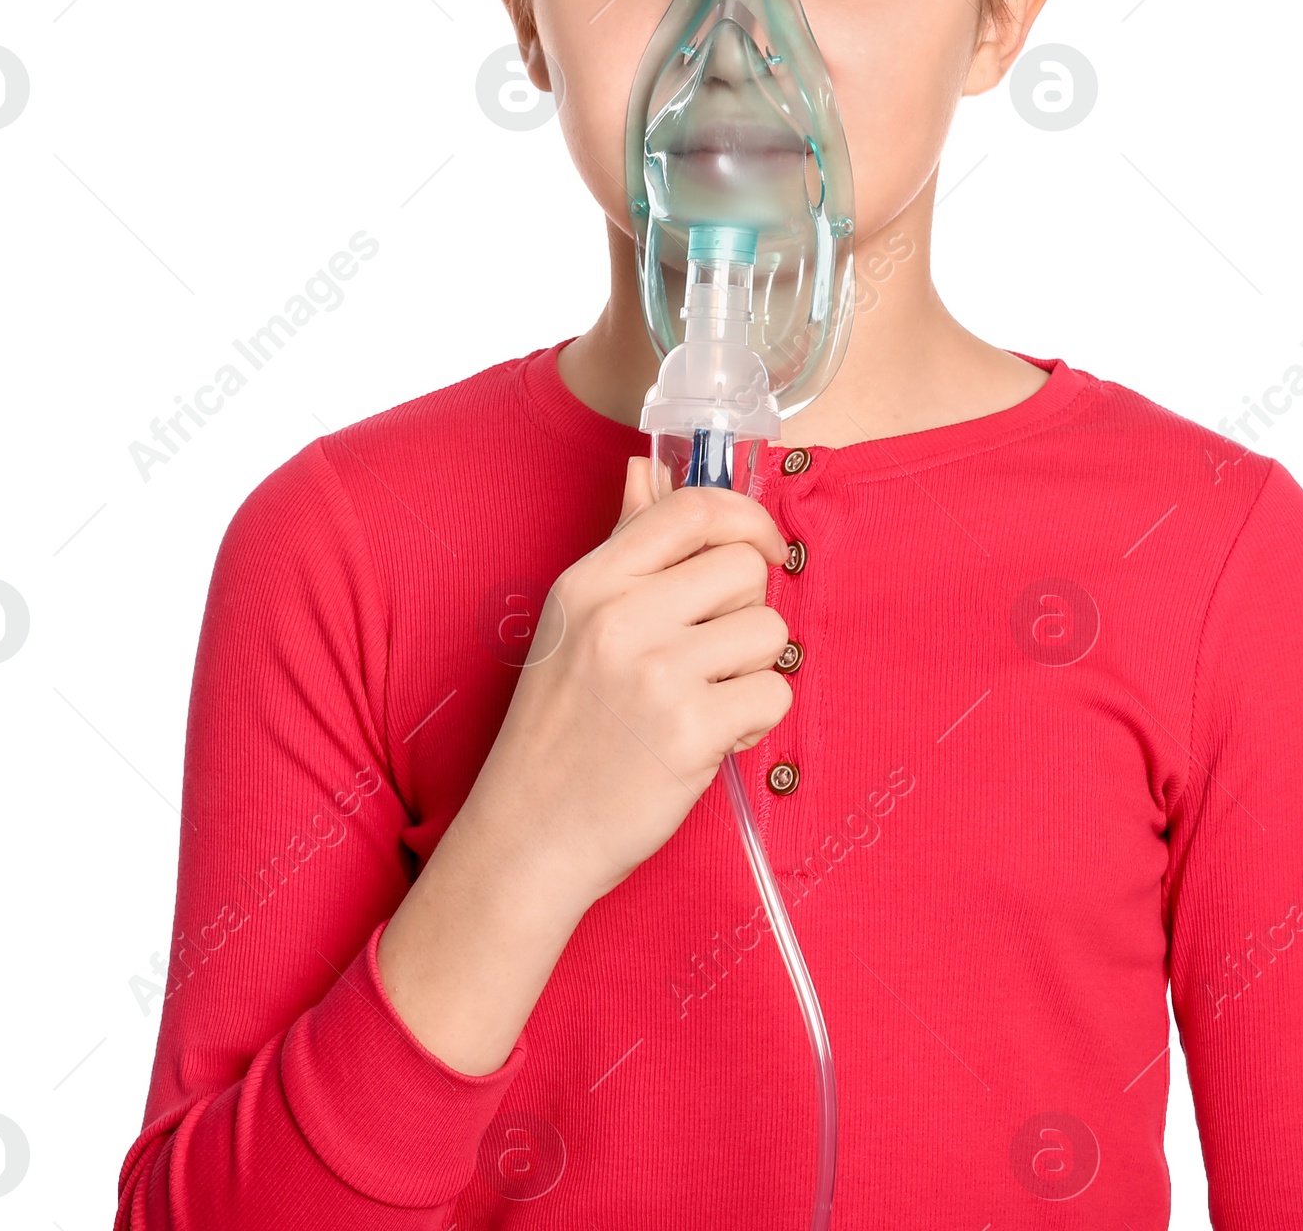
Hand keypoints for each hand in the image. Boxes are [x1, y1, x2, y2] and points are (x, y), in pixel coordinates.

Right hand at [483, 456, 792, 902]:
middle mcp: (620, 617)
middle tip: (710, 656)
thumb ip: (624, 544)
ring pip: (770, 632)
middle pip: (745, 569)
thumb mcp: (572, 623)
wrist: (528, 836)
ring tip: (706, 700)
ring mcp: (655, 673)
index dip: (747, 519)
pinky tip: (713, 737)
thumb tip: (647, 466)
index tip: (763, 549)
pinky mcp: (689, 731)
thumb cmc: (559, 728)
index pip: (692, 509)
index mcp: (591, 582)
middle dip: (746, 611)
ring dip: (753, 670)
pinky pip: (774, 692)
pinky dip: (756, 719)